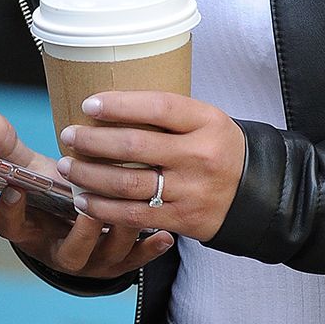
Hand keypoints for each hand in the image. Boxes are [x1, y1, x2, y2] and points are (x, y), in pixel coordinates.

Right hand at [0, 109, 175, 279]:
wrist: (77, 224)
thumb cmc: (53, 191)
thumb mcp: (32, 171)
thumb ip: (9, 147)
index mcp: (31, 232)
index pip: (11, 228)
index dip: (10, 213)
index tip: (15, 189)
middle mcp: (60, 253)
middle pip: (70, 252)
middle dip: (82, 228)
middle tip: (89, 201)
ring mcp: (92, 262)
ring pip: (109, 254)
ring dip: (123, 231)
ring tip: (137, 202)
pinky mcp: (119, 265)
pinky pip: (136, 263)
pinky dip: (150, 249)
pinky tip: (164, 233)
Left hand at [56, 91, 245, 242]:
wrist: (256, 193)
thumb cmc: (218, 150)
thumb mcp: (206, 121)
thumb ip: (168, 115)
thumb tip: (111, 105)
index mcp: (207, 122)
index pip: (159, 107)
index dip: (120, 105)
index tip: (89, 104)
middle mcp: (200, 156)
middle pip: (135, 146)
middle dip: (93, 141)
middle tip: (69, 135)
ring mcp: (191, 190)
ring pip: (128, 183)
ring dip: (90, 175)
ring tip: (68, 167)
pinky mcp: (182, 218)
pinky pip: (133, 215)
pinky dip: (103, 208)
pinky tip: (83, 200)